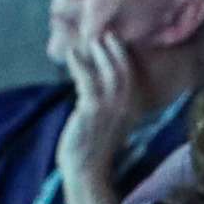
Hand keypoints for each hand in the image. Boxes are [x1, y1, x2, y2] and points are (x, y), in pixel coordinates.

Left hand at [55, 33, 139, 177]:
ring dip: (101, 54)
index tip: (116, 42)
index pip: (131, 79)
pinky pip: (87, 80)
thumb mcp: (105, 123)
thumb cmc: (91, 148)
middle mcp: (125, 108)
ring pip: (110, 73)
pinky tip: (71, 54)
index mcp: (130, 111)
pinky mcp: (93, 109)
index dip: (124, 59)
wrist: (85, 169)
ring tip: (92, 40)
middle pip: (124, 71)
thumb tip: (94, 83)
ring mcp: (110, 108)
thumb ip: (105, 105)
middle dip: (116, 51)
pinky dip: (79, 64)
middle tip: (106, 34)